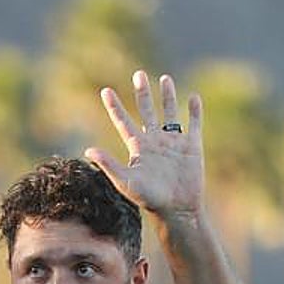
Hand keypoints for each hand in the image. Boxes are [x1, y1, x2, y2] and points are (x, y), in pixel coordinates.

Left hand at [84, 71, 203, 216]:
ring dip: (167, 96)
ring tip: (165, 78)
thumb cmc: (150, 199)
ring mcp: (173, 143)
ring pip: (170, 113)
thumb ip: (108, 164)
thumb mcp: (125, 181)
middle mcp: (154, 142)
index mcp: (137, 148)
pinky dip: (195, 111)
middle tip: (139, 74)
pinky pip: (194, 124)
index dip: (114, 107)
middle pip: (146, 111)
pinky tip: (194, 97)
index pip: (123, 122)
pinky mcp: (192, 146)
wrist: (177, 209)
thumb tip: (88, 150)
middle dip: (143, 93)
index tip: (105, 90)